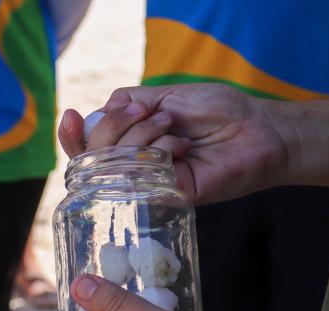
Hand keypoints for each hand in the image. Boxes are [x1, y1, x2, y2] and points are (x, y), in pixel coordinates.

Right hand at [59, 83, 289, 204]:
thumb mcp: (167, 97)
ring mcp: (149, 183)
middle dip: (114, 126)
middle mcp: (134, 166)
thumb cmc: (219, 112)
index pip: (87, 148)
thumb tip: (97, 113)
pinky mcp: (167, 195)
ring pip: (115, 163)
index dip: (72, 136)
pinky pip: (143, 174)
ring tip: (173, 127)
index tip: (71, 117)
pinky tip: (183, 146)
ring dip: (142, 134)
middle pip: (93, 155)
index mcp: (130, 143)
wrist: (258, 130)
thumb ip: (129, 102)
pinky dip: (160, 149)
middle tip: (145, 112)